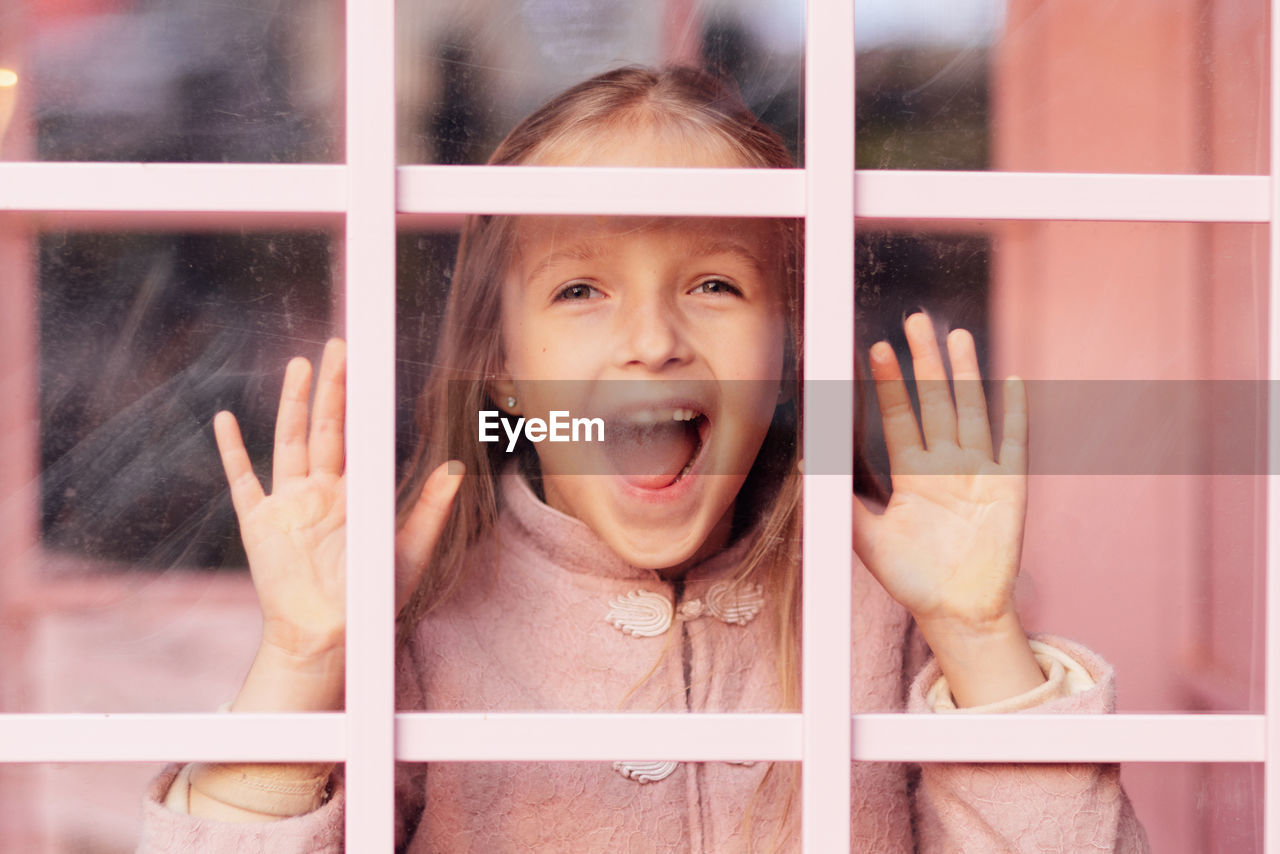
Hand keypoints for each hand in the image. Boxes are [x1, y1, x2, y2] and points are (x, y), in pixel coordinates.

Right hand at [214, 338, 462, 709]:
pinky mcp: (260, 523)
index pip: (360, 436)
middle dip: (333, 387)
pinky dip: (232, 451)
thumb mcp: (409, 551)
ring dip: (293, 404)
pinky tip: (225, 419)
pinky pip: (243, 480)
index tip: (369, 366)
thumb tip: (457, 469)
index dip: (363, 402)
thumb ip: (431, 510)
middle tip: (340, 346)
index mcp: (355, 494)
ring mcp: (288, 503)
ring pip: (290, 441)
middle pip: (326, 427)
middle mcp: (321, 491)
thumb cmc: (371, 600)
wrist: (329, 639)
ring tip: (300, 365)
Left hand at [854, 314, 1041, 705]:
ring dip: (965, 373)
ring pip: (972, 408)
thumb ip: (842, 503)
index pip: (898, 416)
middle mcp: (945, 464)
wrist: (957, 610)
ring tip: (956, 335)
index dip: (887, 383)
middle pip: (934, 400)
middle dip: (924, 361)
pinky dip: (1015, 411)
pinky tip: (1013, 379)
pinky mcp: (1010, 486)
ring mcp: (979, 471)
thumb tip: (808, 467)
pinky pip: (1014, 441)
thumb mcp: (868, 540)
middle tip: (914, 319)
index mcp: (912, 473)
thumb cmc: (912, 578)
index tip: (873, 349)